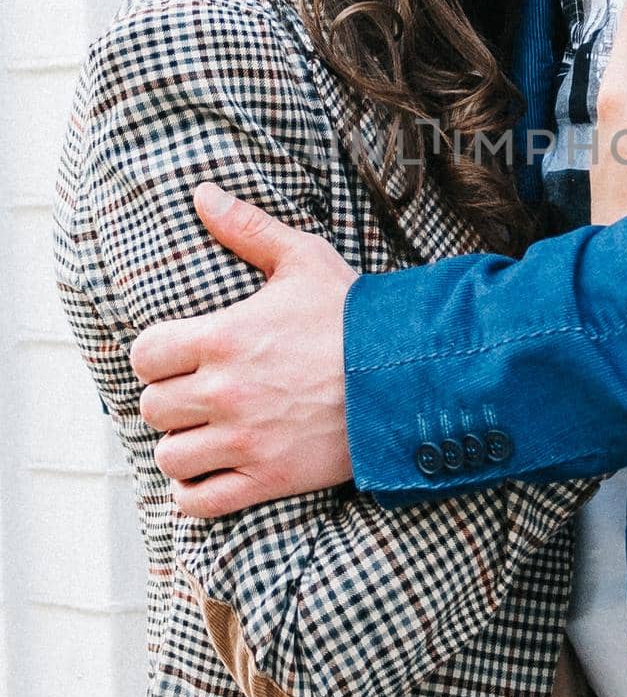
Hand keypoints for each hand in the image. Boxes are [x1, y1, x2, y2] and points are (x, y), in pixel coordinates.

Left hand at [132, 183, 355, 516]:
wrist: (409, 373)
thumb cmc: (356, 316)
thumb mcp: (303, 259)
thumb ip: (248, 228)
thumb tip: (203, 194)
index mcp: (224, 336)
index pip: (145, 355)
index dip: (157, 355)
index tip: (178, 357)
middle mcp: (225, 391)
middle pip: (154, 406)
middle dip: (171, 399)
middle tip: (197, 395)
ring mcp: (245, 439)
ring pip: (170, 456)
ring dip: (182, 447)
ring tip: (204, 436)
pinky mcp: (268, 479)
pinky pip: (200, 501)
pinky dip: (196, 493)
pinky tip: (212, 474)